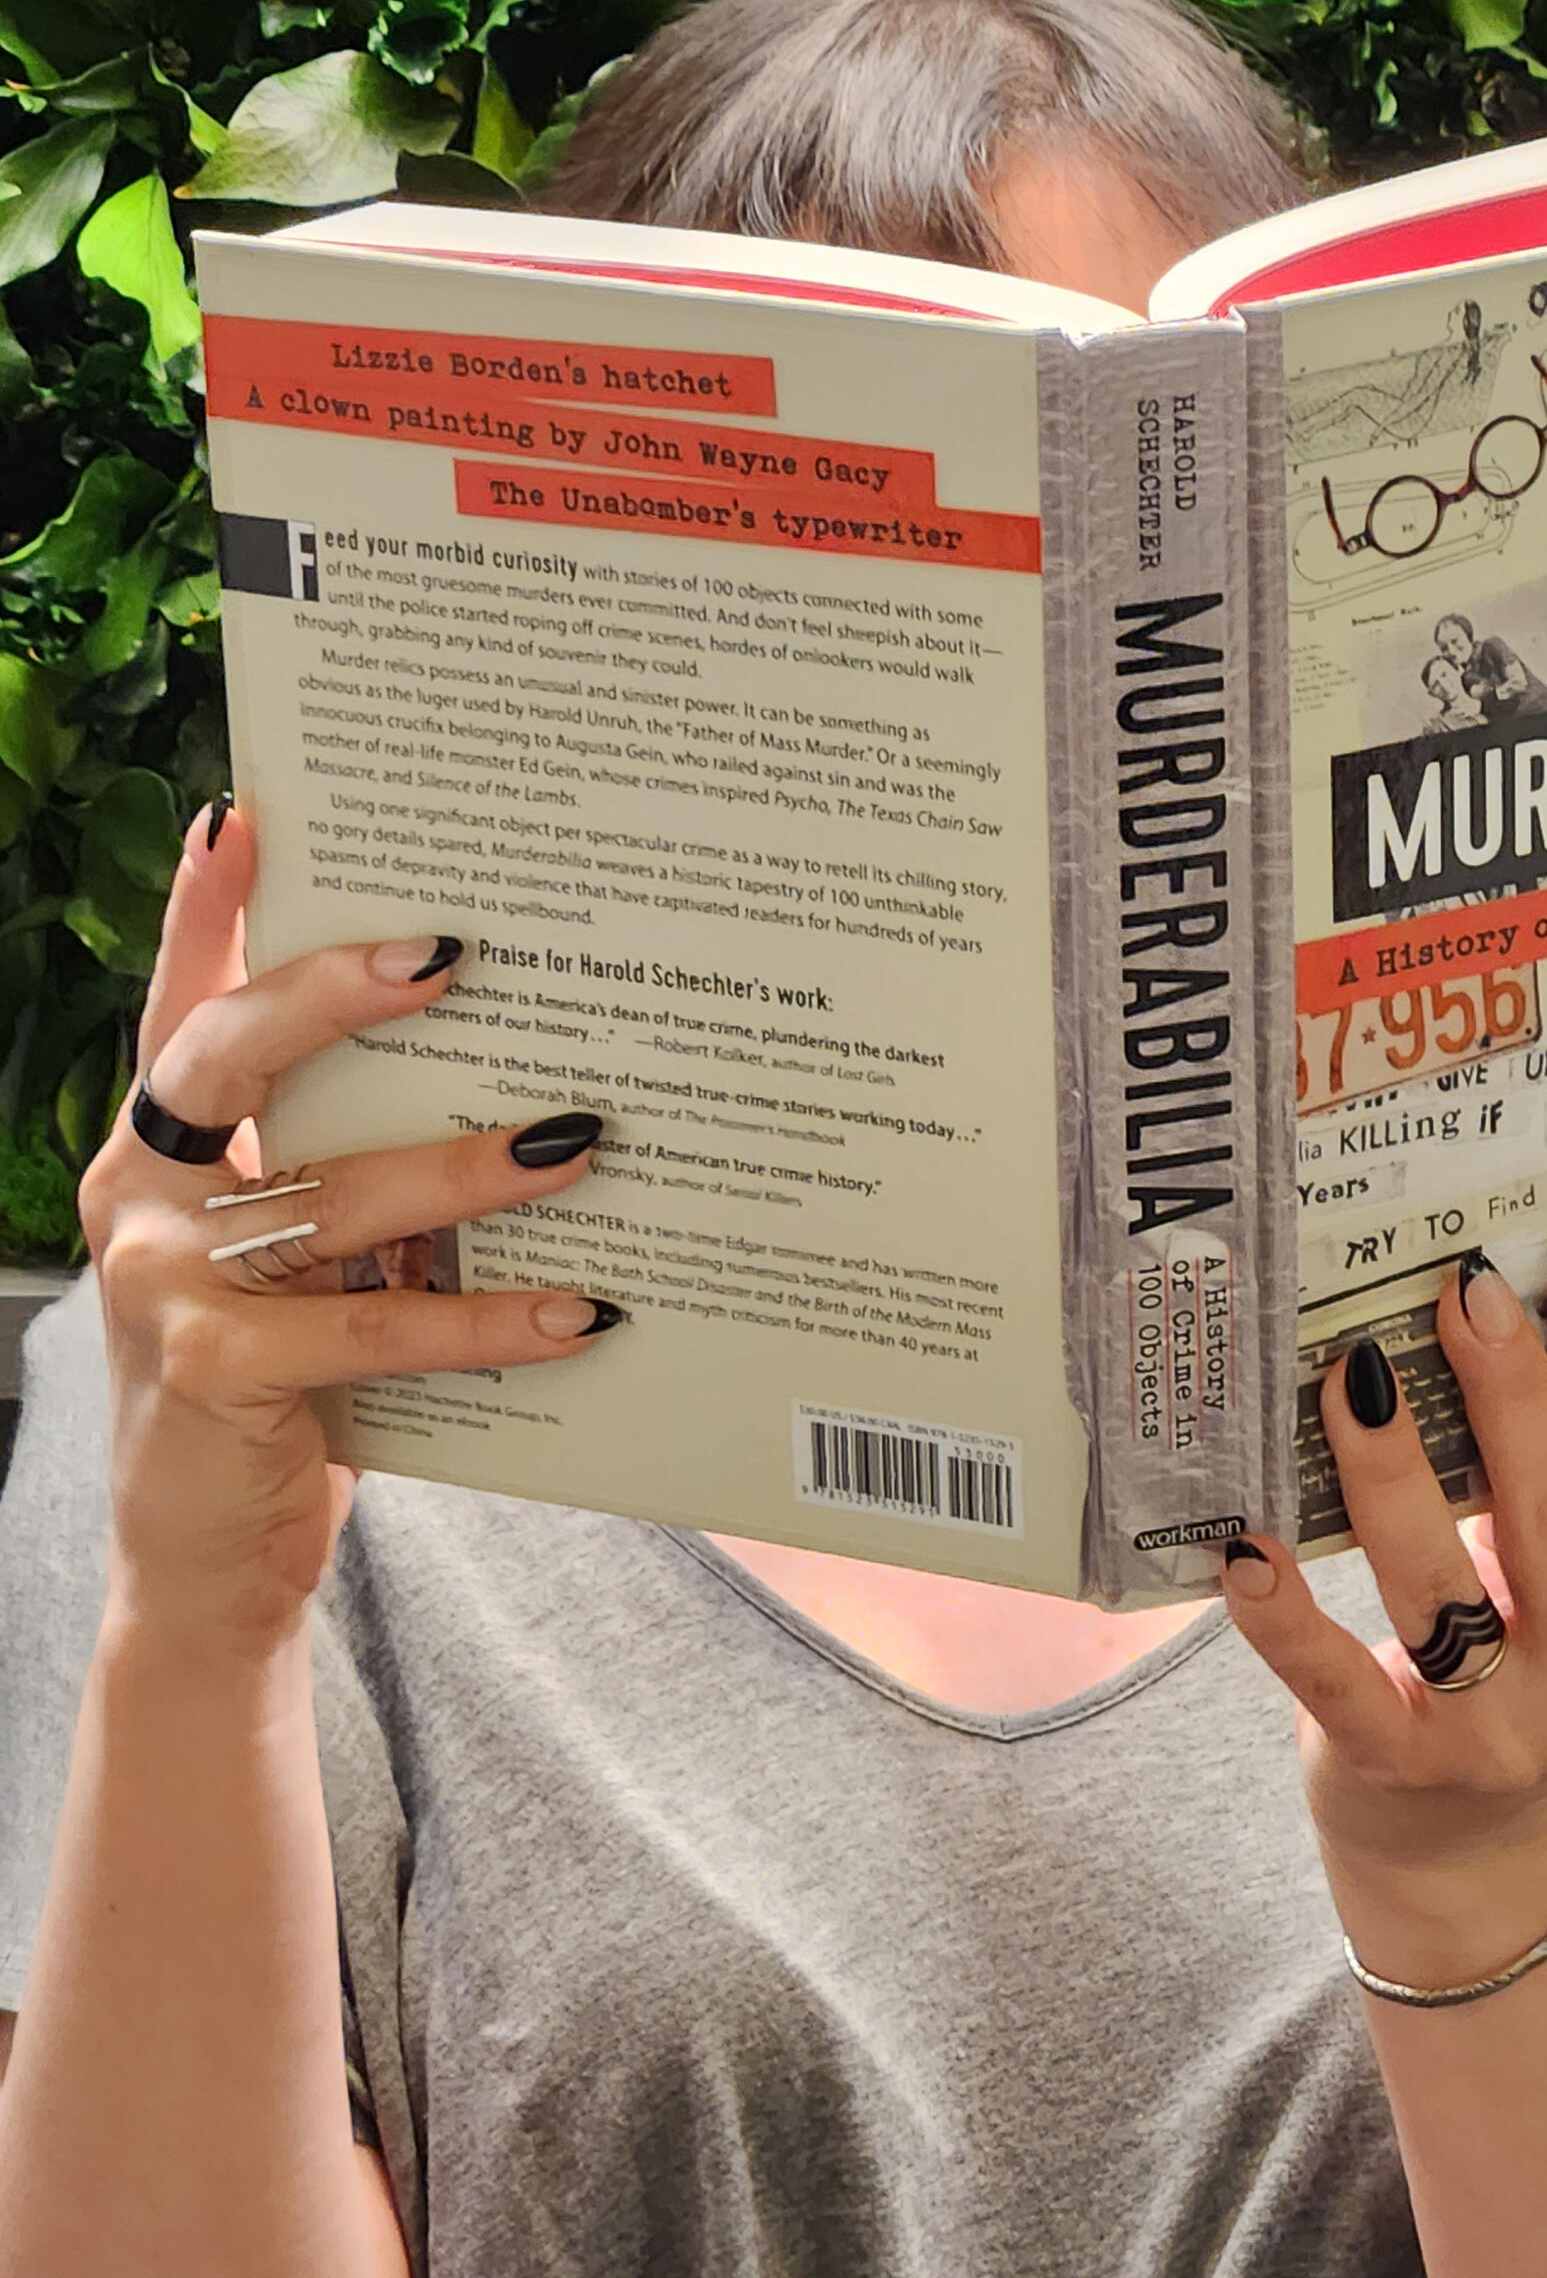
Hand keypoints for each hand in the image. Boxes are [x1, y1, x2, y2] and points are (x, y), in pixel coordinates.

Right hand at [81, 805, 623, 1652]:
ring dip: (470, 1167)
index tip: (252, 811)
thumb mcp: (300, 1253)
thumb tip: (509, 1075)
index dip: (208, 908)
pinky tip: (579, 1311)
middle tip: (452, 952)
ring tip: (582, 1140)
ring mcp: (164, 1279)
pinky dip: (484, 1318)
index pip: (184, 1002)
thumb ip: (348, 1163)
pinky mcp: (212, 1367)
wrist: (207, 1553)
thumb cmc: (280, 1375)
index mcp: (164, 1145)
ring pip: (331, 1192)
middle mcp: (144, 1191)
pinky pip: (372, 1323)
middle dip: (335, 990)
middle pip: (230, 1054)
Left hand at [1221, 1244, 1546, 1982]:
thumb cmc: (1533, 1668)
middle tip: (1468, 1291)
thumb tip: (1522, 1317)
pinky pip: (1336, 1679)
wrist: (1471, 1855)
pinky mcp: (1395, 1767)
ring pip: (1442, 1589)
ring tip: (1356, 1374)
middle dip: (1513, 1395)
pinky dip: (1285, 1614)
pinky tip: (1243, 1547)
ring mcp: (1498, 1740)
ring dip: (1393, 1473)